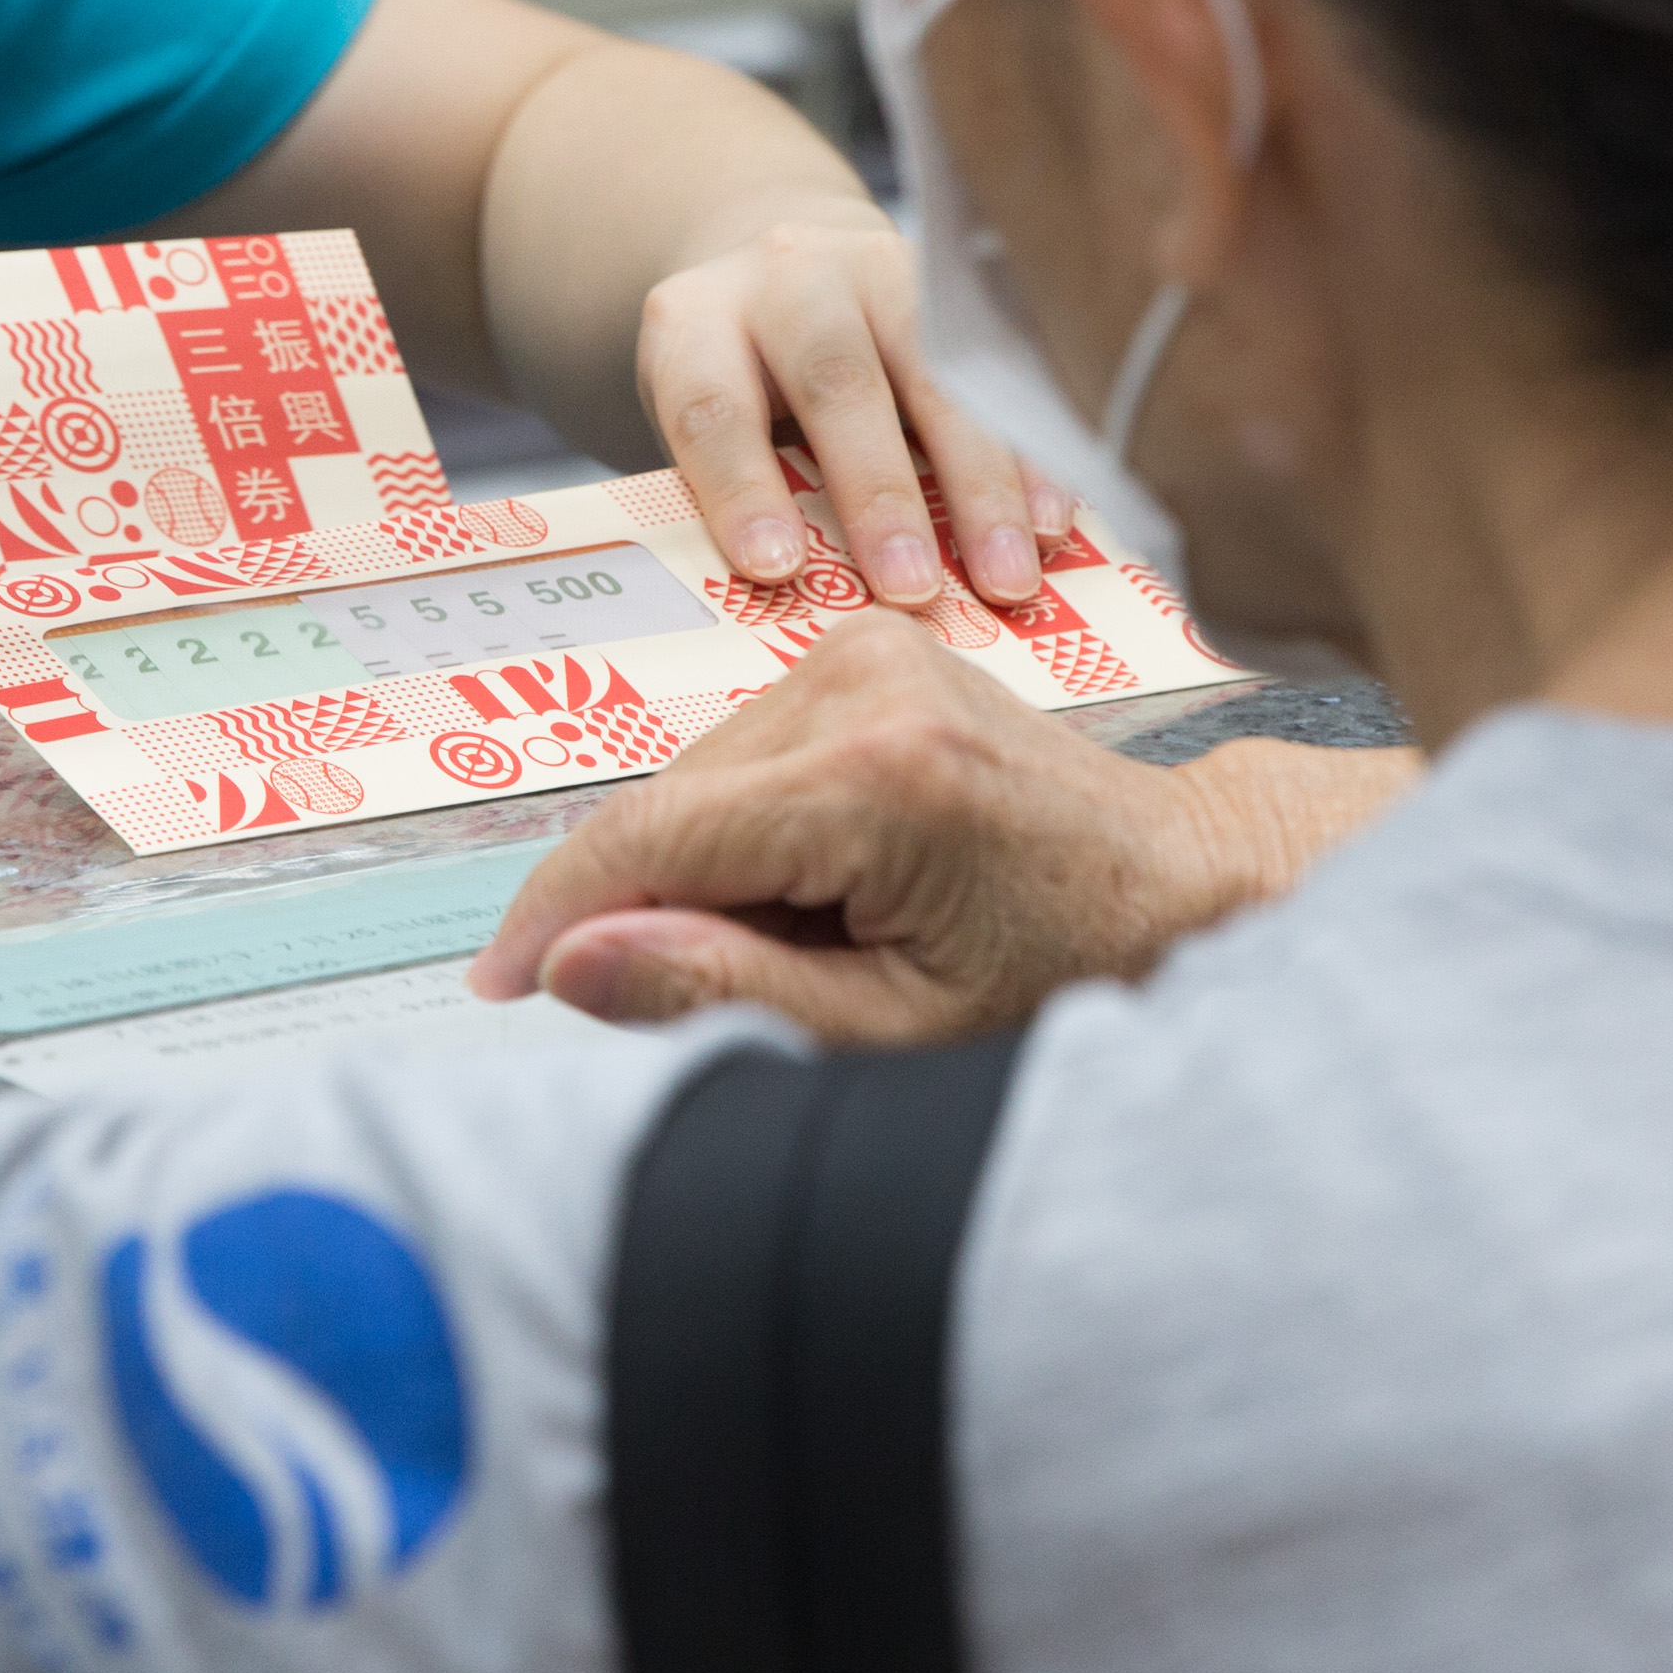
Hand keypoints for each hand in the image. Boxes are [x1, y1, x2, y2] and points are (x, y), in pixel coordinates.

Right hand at [465, 616, 1408, 1045]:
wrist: (1173, 879)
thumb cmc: (1061, 971)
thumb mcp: (893, 1028)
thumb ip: (726, 991)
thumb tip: (574, 967)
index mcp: (880, 778)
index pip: (653, 841)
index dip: (558, 920)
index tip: (500, 988)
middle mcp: (864, 681)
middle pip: (665, 806)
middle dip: (647, 909)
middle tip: (705, 1002)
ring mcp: (866, 646)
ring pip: (695, 777)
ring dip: (700, 870)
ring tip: (808, 945)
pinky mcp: (866, 644)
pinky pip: (742, 749)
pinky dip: (744, 829)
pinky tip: (819, 886)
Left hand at [639, 205, 1055, 612]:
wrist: (785, 271)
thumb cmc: (738, 387)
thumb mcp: (704, 424)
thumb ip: (732, 493)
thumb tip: (794, 611)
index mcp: (695, 320)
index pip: (712, 406)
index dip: (742, 488)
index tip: (778, 571)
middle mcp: (789, 278)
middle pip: (836, 379)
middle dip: (879, 493)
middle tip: (910, 590)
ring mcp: (881, 269)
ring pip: (938, 371)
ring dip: (979, 484)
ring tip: (1005, 576)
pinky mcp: (958, 287)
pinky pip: (1008, 370)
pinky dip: (1033, 453)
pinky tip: (1053, 522)